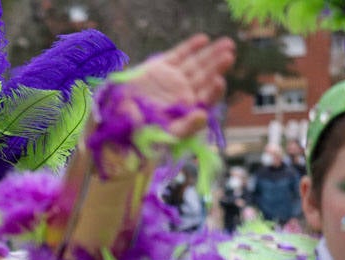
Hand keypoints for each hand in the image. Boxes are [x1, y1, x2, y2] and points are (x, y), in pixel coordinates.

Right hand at [121, 34, 235, 138]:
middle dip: (217, 65)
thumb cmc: (140, 134)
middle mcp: (183, 93)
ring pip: (195, 65)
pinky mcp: (161, 68)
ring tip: (225, 43)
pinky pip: (178, 55)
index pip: (206, 98)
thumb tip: (204, 116)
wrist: (116, 122)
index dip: (214, 90)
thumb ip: (185, 127)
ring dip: (210, 54)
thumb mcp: (163, 134)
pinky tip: (203, 39)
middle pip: (205, 78)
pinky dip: (190, 47)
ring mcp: (173, 79)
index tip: (219, 80)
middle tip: (228, 53)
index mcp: (187, 110)